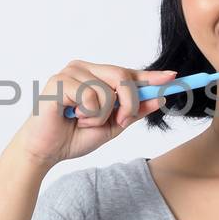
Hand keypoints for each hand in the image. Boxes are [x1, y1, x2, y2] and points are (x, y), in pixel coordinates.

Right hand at [10, 60, 176, 166]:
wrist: (45, 151)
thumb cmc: (72, 136)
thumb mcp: (111, 126)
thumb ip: (133, 112)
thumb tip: (159, 98)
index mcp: (95, 75)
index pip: (128, 72)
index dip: (151, 76)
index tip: (173, 77)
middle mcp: (83, 68)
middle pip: (123, 76)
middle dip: (129, 103)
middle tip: (119, 121)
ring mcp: (71, 72)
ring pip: (108, 91)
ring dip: (101, 115)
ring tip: (83, 121)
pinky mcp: (60, 81)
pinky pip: (91, 97)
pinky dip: (89, 115)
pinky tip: (73, 118)